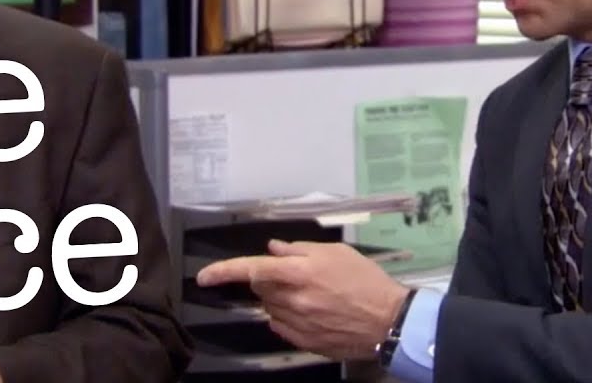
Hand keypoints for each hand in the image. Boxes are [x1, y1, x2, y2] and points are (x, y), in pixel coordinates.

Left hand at [195, 239, 409, 360]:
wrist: (388, 319)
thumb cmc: (365, 280)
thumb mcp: (335, 253)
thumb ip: (299, 250)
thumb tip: (274, 249)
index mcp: (300, 272)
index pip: (252, 269)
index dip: (224, 271)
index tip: (203, 277)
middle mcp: (293, 299)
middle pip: (261, 287)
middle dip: (269, 278)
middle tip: (295, 274)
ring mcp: (297, 324)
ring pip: (271, 307)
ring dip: (280, 298)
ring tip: (311, 294)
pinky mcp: (304, 342)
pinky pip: (281, 326)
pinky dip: (287, 317)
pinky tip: (311, 312)